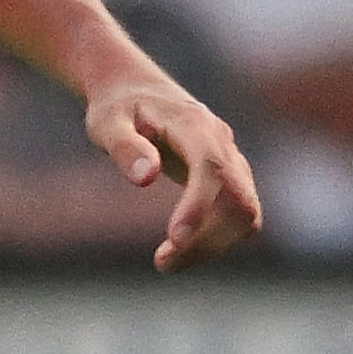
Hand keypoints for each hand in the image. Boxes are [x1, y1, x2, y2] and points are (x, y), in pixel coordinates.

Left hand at [85, 72, 263, 270]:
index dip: (199, 205)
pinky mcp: (230, 177)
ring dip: (213, 245)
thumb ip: (125, 147)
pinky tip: (181, 249)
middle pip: (239, 199)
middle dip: (208, 238)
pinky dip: (217, 238)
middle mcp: (222, 142)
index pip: (211, 168)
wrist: (137, 90)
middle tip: (162, 263)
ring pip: (245, 212)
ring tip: (165, 262)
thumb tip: (146, 179)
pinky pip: (239, 214)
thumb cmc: (118, 108)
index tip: (175, 239)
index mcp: (194, 125)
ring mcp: (231, 160)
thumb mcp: (106, 122)